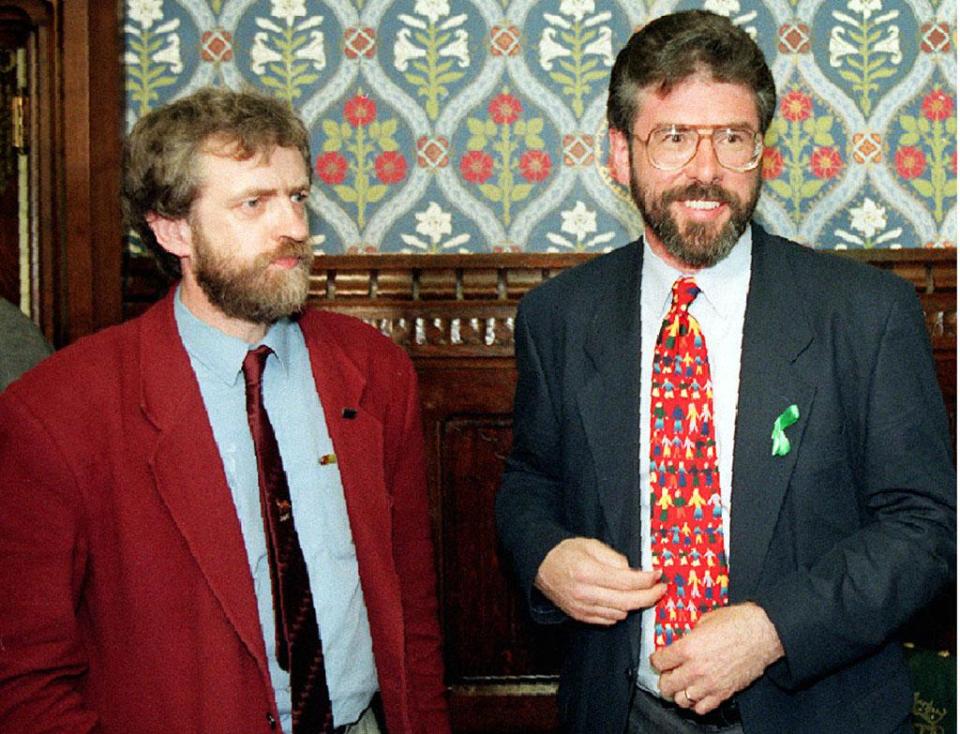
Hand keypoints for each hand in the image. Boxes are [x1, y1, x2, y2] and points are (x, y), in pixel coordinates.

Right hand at [534, 537, 665, 624]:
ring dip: (635, 605)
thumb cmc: (566, 551)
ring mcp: (582, 608)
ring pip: (620, 614)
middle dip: (649, 597)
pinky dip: (620, 612)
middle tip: (661, 590)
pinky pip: (608, 620)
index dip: (647, 580)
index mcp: (588, 572)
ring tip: (642, 593)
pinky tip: (622, 601)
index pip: (626, 582)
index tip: (658, 575)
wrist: (540, 564)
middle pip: (627, 602)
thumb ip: (615, 559)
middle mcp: (585, 594)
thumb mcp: (591, 545)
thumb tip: (635, 573)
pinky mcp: (580, 616)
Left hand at [651, 603, 783, 714]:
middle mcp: (695, 669)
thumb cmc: (737, 623)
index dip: (657, 660)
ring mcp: (709, 684)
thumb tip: (682, 640)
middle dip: (664, 679)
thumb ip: (689, 634)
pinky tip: (698, 693)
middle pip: (666, 685)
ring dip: (678, 693)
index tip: (659, 659)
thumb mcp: (705, 620)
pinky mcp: (723, 693)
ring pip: (681, 700)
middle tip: (668, 674)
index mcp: (688, 648)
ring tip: (682, 685)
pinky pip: (701, 708)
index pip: (659, 662)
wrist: (763, 633)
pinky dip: (696, 703)